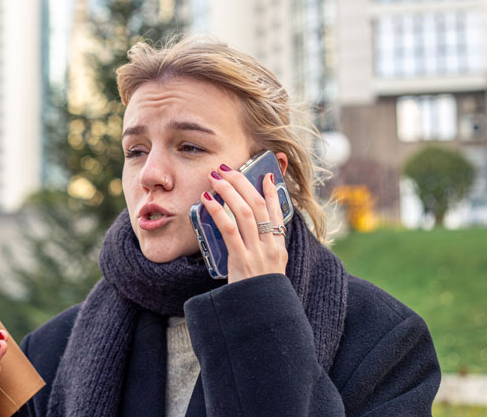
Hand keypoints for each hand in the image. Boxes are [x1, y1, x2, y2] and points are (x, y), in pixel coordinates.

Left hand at [201, 164, 287, 283]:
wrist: (261, 316)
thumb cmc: (260, 294)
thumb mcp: (269, 270)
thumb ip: (263, 251)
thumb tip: (247, 234)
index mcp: (279, 247)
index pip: (278, 212)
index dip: (272, 192)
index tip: (266, 175)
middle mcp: (271, 246)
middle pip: (259, 205)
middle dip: (243, 183)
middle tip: (227, 169)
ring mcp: (258, 252)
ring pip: (246, 212)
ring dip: (229, 191)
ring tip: (215, 177)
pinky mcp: (242, 260)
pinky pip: (230, 230)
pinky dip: (218, 212)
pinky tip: (207, 200)